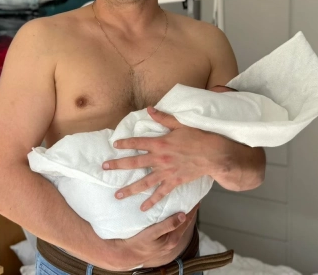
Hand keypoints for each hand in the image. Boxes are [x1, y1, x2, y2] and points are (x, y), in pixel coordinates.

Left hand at [103, 107, 223, 210]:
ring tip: (117, 195)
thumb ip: (163, 118)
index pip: (138, 143)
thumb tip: (149, 109)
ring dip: (129, 189)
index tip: (115, 144)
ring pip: (144, 182)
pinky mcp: (174, 182)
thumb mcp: (180, 124)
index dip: (125, 143)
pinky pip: (160, 193)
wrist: (212, 154)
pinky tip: (143, 208)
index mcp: (160, 143)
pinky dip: (151, 201)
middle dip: (118, 165)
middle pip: (134, 163)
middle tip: (105, 167)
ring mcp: (166, 172)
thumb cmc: (197, 137)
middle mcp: (159, 158)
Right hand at [109, 203, 198, 269]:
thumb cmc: (139, 243)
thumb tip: (183, 215)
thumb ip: (168, 225)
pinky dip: (175, 218)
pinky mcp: (162, 240)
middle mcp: (173, 240)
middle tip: (193, 197)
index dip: (192, 209)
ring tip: (185, 202)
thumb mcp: (153, 233)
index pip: (187, 221)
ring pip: (179, 224)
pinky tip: (172, 212)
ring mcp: (167, 241)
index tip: (197, 198)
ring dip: (182, 214)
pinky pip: (172, 227)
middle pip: (185, 222)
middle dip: (189, 210)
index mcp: (173, 239)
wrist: (127, 254)